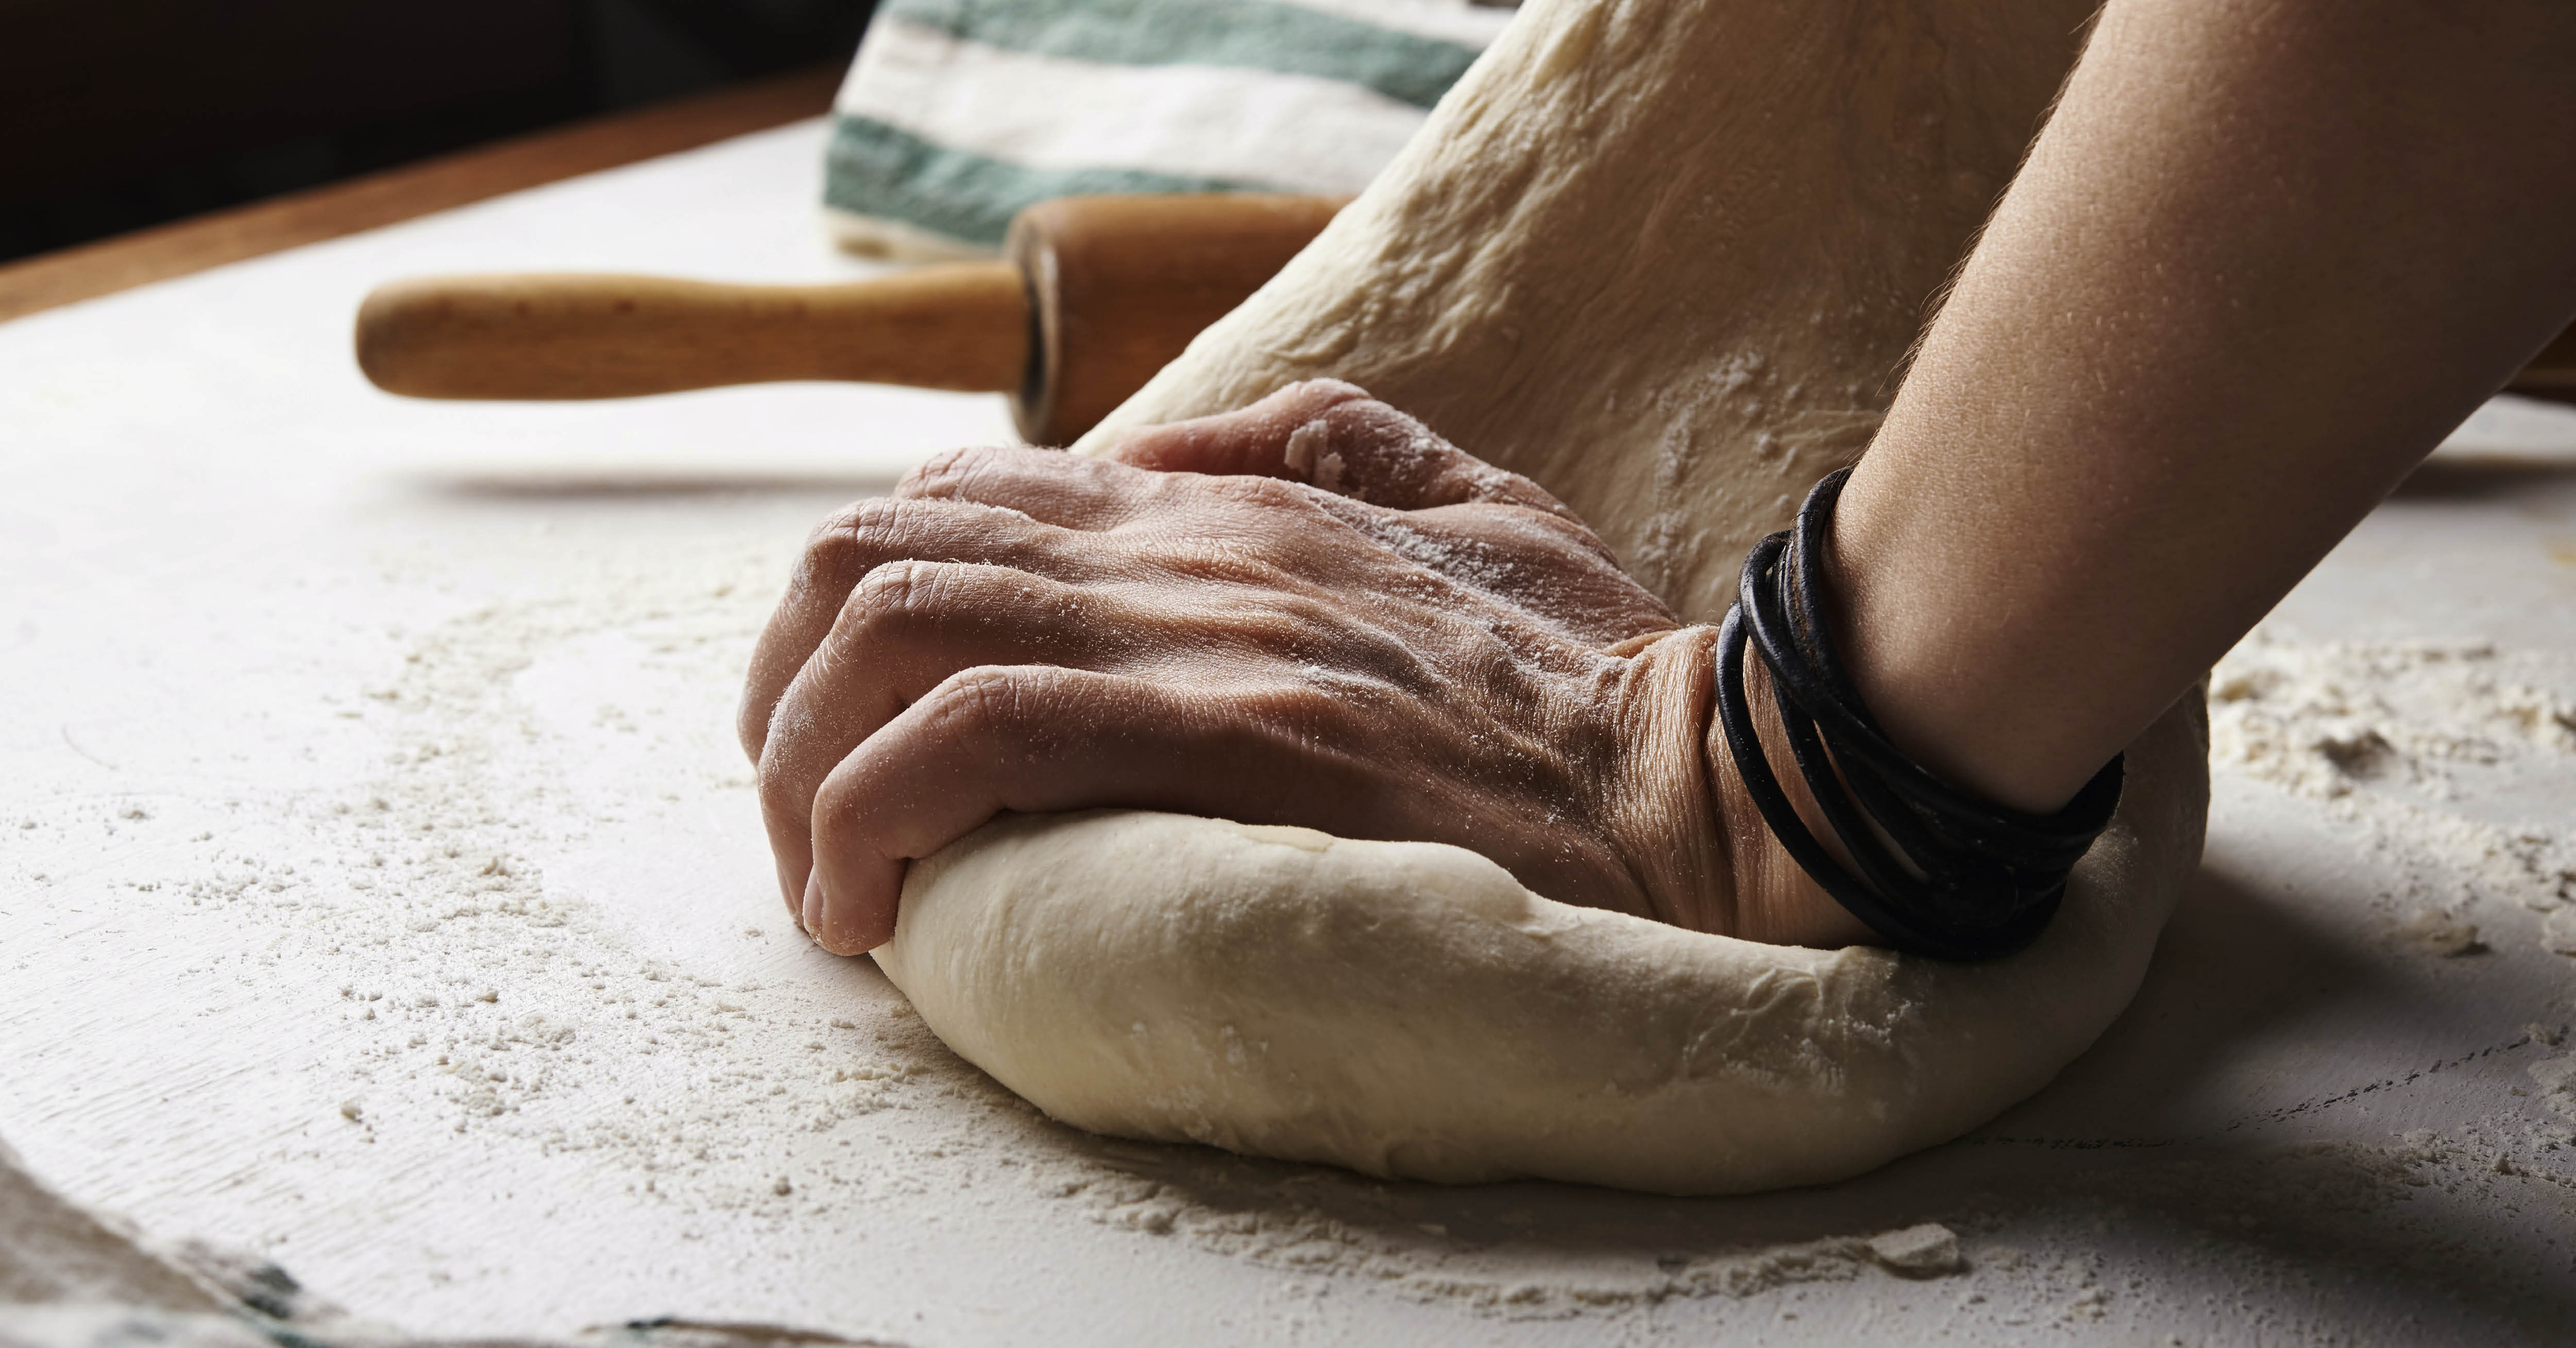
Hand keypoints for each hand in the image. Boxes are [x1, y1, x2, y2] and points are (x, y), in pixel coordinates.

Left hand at [738, 381, 1865, 953]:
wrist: (1709, 782)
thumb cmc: (1596, 679)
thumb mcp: (1475, 502)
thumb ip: (1329, 444)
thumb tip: (1170, 446)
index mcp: (1229, 505)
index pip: (958, 497)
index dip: (859, 609)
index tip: (857, 738)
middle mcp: (1187, 545)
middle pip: (877, 552)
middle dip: (786, 692)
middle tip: (806, 823)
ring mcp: (1202, 632)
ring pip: (894, 629)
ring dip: (806, 766)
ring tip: (827, 886)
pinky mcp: (1226, 734)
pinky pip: (972, 735)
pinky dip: (875, 814)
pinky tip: (873, 908)